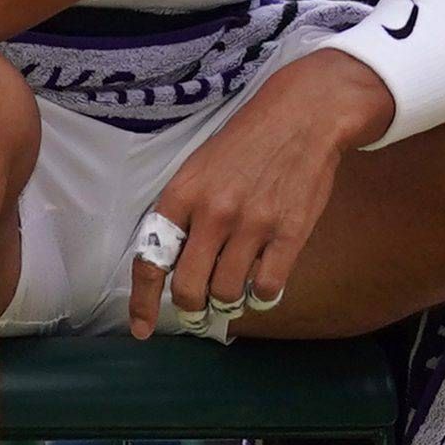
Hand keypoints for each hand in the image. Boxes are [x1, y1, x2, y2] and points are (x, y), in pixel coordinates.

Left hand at [126, 50, 392, 339]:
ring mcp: (254, 224)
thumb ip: (185, 212)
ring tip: (233, 292)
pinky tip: (262, 285)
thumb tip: (172, 264)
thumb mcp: (200, 167)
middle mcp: (214, 213)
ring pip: (228, 294)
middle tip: (199, 310)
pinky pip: (268, 287)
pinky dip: (261, 297)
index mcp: (183, 194)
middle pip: (189, 290)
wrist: (303, 115)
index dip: (143, 303)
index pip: (151, 260)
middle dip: (191, 309)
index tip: (142, 329)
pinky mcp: (290, 232)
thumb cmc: (247, 142)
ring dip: (227, 304)